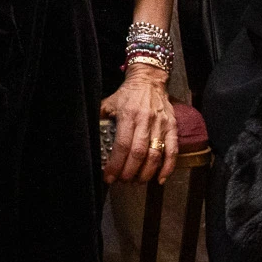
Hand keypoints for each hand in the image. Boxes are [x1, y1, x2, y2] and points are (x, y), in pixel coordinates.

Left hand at [100, 63, 175, 183]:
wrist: (150, 81)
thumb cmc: (127, 95)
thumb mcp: (109, 103)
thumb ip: (100, 120)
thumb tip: (89, 138)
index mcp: (128, 115)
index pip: (122, 145)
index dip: (115, 164)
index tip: (109, 177)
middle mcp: (145, 121)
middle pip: (138, 153)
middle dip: (129, 172)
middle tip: (122, 181)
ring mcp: (161, 125)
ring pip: (155, 155)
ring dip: (146, 173)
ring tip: (136, 181)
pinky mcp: (172, 127)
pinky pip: (173, 151)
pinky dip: (167, 167)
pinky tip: (159, 179)